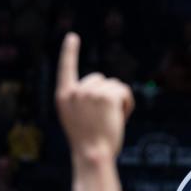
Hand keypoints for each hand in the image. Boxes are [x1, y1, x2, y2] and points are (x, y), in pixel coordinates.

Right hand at [55, 33, 133, 163]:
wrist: (92, 154)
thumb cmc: (88, 141)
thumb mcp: (77, 117)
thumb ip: (83, 99)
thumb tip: (105, 87)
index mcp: (63, 96)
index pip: (66, 68)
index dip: (70, 52)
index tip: (73, 37)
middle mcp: (75, 90)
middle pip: (100, 79)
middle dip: (108, 94)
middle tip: (104, 118)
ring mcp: (90, 92)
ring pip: (114, 85)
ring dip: (119, 100)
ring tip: (111, 119)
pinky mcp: (106, 96)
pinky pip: (124, 91)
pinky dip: (127, 103)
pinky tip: (121, 117)